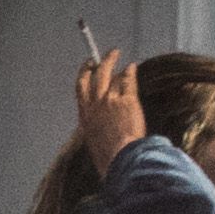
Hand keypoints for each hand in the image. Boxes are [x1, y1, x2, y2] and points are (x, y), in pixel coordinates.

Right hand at [69, 49, 146, 166]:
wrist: (120, 158)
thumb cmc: (108, 157)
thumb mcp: (94, 141)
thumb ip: (96, 127)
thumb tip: (100, 127)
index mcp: (85, 115)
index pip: (81, 87)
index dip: (85, 73)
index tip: (89, 67)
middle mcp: (96, 104)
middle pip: (96, 76)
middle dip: (102, 62)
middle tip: (108, 55)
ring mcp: (111, 101)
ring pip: (113, 76)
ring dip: (118, 67)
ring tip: (125, 63)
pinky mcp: (127, 100)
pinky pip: (128, 81)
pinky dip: (130, 72)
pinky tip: (133, 68)